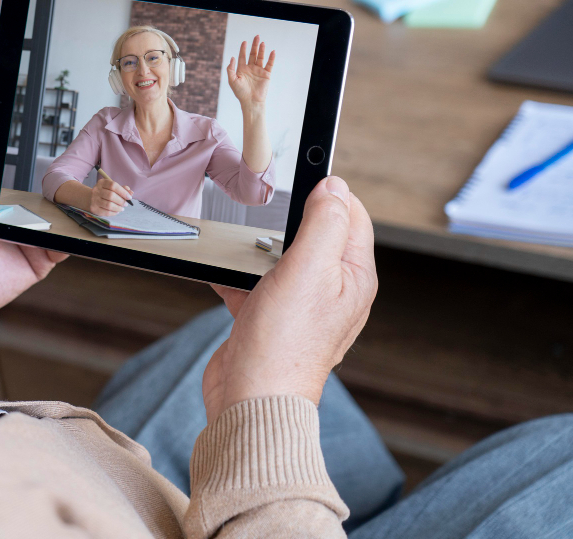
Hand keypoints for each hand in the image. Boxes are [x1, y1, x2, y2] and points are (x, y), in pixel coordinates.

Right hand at [90, 179, 132, 216]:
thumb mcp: (112, 188)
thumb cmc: (104, 192)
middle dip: (121, 201)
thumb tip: (131, 193)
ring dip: (118, 208)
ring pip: (109, 205)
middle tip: (126, 204)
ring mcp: (94, 200)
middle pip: (111, 195)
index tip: (129, 197)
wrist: (90, 198)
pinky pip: (106, 212)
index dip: (123, 192)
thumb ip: (122, 189)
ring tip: (122, 208)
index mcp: (102, 182)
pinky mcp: (93, 208)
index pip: (113, 185)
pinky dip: (114, 212)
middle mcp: (96, 190)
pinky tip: (116, 211)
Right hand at [202, 176, 376, 422]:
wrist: (250, 399)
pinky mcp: (268, 319)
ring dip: (260, 246)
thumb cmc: (283, 344)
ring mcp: (299, 306)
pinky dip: (237, 275)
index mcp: (353, 276)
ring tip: (244, 240)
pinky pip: (254, 285)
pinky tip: (221, 272)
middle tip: (271, 207)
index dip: (329, 192)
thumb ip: (325, 223)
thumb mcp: (309, 269)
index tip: (303, 175)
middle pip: (316, 235)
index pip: (352, 215)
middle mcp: (332, 291)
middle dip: (291, 218)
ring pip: (282, 259)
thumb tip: (335, 187)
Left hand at [226, 35, 274, 109]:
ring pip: (260, 58)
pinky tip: (272, 52)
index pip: (242, 56)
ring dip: (262, 50)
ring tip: (262, 42)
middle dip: (254, 46)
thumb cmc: (240, 93)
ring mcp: (258, 71)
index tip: (244, 42)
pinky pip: (269, 64)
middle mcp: (250, 69)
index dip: (243, 49)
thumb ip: (230, 69)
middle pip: (253, 54)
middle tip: (256, 37)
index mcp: (242, 70)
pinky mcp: (266, 75)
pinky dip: (271, 58)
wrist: (251, 101)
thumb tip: (232, 57)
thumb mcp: (232, 80)